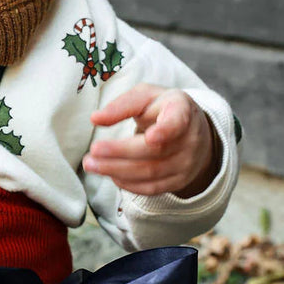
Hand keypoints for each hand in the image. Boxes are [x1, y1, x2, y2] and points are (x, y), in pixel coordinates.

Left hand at [82, 85, 217, 197]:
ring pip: (150, 172)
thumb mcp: (146, 96)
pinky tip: (110, 174)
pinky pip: (151, 188)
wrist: (192, 132)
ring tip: (91, 164)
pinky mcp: (178, 181)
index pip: (177, 122)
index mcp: (181, 110)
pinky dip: (128, 183)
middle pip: (154, 151)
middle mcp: (189, 139)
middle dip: (120, 152)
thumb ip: (122, 105)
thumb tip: (96, 119)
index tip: (150, 137)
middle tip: (93, 151)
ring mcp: (186, 163)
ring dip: (117, 170)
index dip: (165, 130)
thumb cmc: (162, 109)